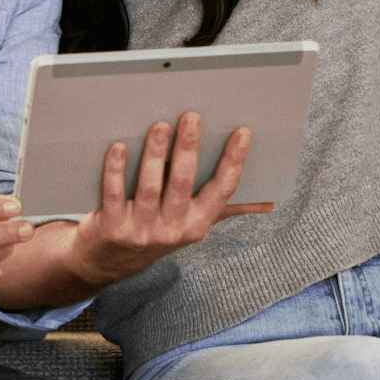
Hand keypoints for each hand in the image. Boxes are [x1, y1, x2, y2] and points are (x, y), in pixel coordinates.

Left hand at [63, 113, 272, 288]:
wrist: (109, 263)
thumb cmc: (158, 232)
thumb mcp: (194, 224)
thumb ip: (226, 208)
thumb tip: (270, 203)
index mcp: (197, 224)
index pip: (222, 190)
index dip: (234, 162)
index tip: (242, 132)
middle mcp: (172, 230)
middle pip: (182, 184)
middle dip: (188, 150)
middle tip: (191, 116)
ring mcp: (141, 230)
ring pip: (150, 188)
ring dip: (154, 155)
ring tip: (159, 125)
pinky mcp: (112, 227)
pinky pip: (114, 194)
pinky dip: (115, 170)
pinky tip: (119, 146)